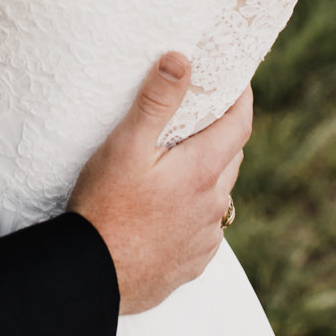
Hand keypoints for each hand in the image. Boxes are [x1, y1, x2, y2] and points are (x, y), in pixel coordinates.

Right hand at [67, 54, 250, 314]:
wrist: (93, 276)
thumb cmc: (105, 206)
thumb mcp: (126, 144)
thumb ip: (156, 101)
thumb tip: (182, 59)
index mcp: (203, 171)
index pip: (240, 125)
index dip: (242, 98)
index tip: (238, 80)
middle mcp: (213, 205)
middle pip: (231, 159)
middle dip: (222, 135)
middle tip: (200, 117)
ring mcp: (205, 238)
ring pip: (218, 195)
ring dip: (208, 175)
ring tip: (178, 164)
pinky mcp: (191, 263)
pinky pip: (204, 229)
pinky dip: (194, 211)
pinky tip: (167, 210)